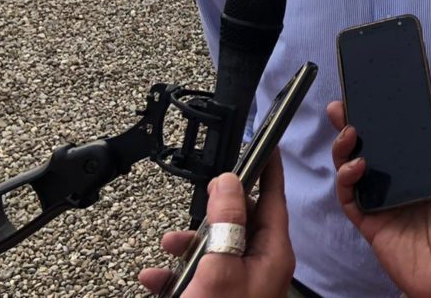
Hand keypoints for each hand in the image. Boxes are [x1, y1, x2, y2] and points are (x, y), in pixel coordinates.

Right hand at [139, 157, 294, 297]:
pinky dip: (176, 272)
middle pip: (242, 221)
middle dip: (215, 210)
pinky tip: (156, 275)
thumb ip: (226, 222)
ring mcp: (241, 284)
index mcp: (272, 255)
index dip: (269, 171)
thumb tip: (228, 181)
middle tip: (202, 195)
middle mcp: (261, 267)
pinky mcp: (221, 297)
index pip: (274, 200)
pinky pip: (200, 274)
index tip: (268, 147)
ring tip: (168, 243)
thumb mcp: (220, 266)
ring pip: (216, 247)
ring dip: (189, 243)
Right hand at [327, 102, 430, 297]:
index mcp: (420, 170)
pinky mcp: (369, 222)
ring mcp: (382, 202)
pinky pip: (349, 198)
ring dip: (344, 149)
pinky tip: (355, 166)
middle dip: (350, 126)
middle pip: (366, 149)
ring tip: (350, 133)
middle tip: (340, 108)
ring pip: (351, 169)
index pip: (396, 139)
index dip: (380, 118)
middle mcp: (398, 183)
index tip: (370, 97)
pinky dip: (346, 180)